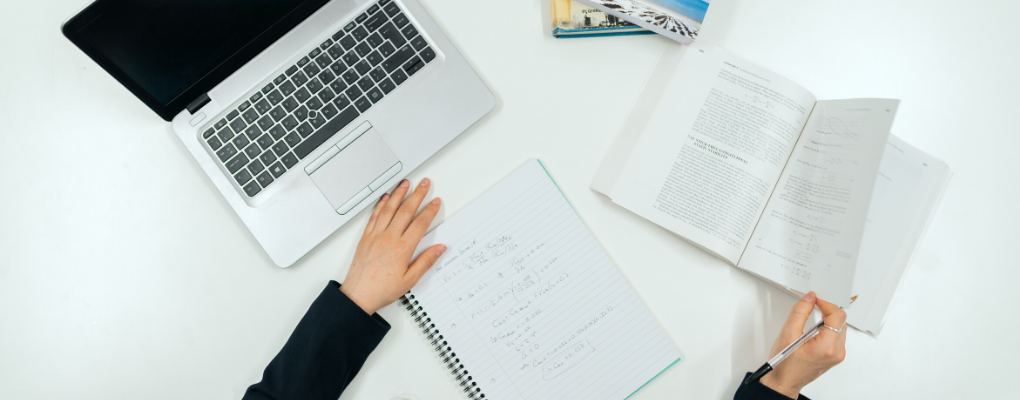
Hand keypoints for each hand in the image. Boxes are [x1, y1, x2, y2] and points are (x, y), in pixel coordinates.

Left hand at [340, 178, 445, 314]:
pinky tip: (386, 197)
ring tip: (405, 183)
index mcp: (402, 248)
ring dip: (399, 193)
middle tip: (424, 183)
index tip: (435, 202)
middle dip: (417, 194)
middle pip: (406, 210)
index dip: (429, 210)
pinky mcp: (366, 237)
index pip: (420, 223)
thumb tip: (439, 249)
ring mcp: (376, 235)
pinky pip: (375, 215)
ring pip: (389, 209)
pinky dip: (381, 204)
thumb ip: (426, 262)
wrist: (358, 294)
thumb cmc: (382, 289)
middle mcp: (389, 238)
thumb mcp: (410, 280)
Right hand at [759, 292, 846, 398]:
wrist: (784, 381)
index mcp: (827, 347)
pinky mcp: (835, 356)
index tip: (815, 300)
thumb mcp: (788, 334)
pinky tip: (814, 330)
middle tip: (812, 306)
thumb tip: (809, 298)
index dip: (826, 303)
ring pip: (840, 328)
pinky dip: (827, 329)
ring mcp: (837, 355)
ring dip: (828, 319)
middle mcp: (836, 352)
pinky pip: (837, 336)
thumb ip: (800, 312)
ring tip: (811, 321)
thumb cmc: (784, 364)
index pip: (837, 316)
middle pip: (840, 321)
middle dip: (827, 310)